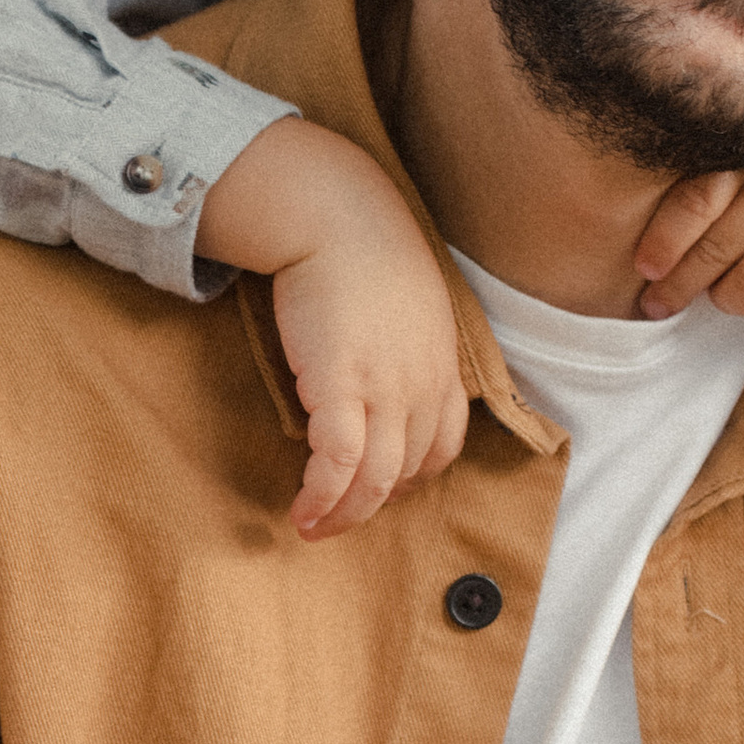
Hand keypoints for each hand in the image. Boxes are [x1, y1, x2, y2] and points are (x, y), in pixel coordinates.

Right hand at [195, 123, 469, 537]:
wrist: (336, 216)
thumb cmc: (364, 252)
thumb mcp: (409, 304)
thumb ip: (406, 346)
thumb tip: (377, 376)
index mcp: (442, 367)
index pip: (442, 445)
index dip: (412, 477)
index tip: (378, 488)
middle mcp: (423, 385)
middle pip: (408, 471)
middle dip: (371, 508)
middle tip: (335, 524)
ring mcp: (386, 388)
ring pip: (376, 480)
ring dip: (343, 514)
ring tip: (311, 527)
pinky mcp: (341, 386)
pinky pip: (336, 464)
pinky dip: (321, 495)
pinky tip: (302, 507)